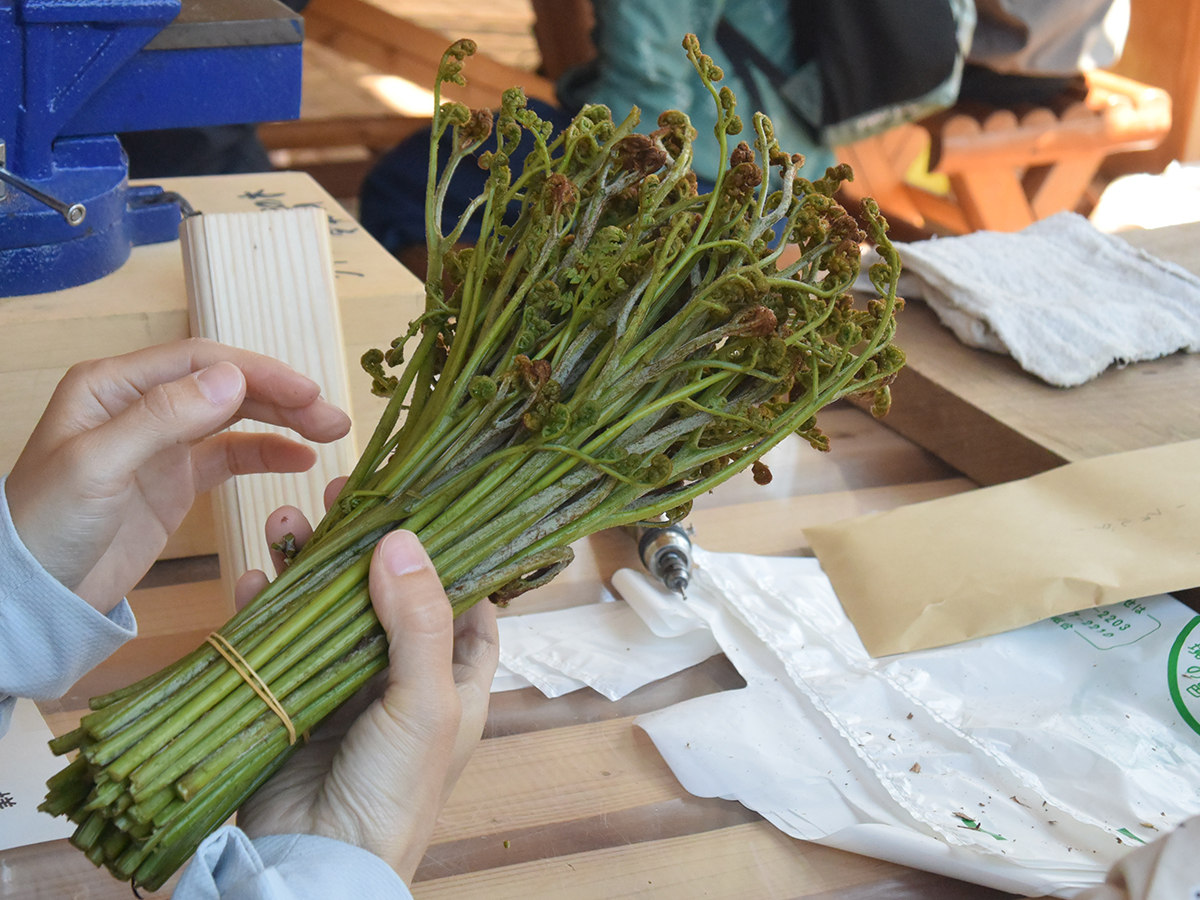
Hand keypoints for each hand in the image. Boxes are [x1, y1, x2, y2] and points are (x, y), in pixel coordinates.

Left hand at [5, 338, 350, 613]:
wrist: (33, 598)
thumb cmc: (46, 526)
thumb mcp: (98, 466)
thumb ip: (164, 417)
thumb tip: (233, 378)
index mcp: (112, 386)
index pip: (199, 361)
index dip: (258, 371)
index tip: (307, 391)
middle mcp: (140, 404)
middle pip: (225, 385)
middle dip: (282, 396)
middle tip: (332, 416)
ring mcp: (161, 443)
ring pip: (234, 417)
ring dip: (283, 420)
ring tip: (331, 432)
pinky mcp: (176, 481)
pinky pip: (230, 457)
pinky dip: (267, 454)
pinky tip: (301, 459)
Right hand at [234, 489, 498, 883]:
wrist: (317, 865)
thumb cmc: (393, 793)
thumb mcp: (423, 703)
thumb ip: (417, 621)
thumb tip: (402, 539)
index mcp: (453, 677)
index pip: (461, 598)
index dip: (442, 551)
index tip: (417, 502)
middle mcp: (401, 674)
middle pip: (384, 590)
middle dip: (362, 542)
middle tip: (340, 495)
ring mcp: (344, 684)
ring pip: (329, 605)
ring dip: (307, 563)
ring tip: (285, 520)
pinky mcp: (292, 696)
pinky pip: (279, 638)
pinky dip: (265, 605)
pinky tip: (252, 576)